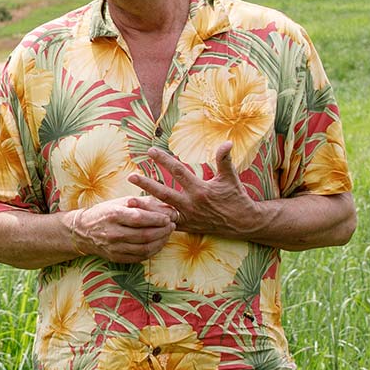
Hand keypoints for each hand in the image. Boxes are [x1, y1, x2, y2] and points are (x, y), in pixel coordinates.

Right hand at [66, 195, 177, 262]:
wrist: (83, 231)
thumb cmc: (106, 212)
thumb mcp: (121, 202)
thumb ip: (144, 203)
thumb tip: (167, 207)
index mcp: (113, 215)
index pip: (140, 218)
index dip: (157, 219)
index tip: (169, 217)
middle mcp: (113, 232)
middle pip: (144, 235)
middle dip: (162, 231)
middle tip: (172, 226)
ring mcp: (114, 247)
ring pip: (144, 248)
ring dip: (160, 242)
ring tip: (167, 234)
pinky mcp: (116, 257)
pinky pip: (139, 257)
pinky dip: (152, 251)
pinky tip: (158, 243)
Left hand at [128, 142, 261, 237]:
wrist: (242, 223)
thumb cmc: (236, 197)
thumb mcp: (230, 177)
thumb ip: (224, 160)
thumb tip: (227, 142)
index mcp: (200, 190)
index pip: (178, 171)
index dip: (164, 160)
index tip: (150, 151)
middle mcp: (191, 204)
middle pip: (164, 193)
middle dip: (147, 184)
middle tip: (131, 176)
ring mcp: (187, 217)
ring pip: (162, 211)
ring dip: (145, 206)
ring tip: (128, 201)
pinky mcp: (186, 227)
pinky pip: (167, 225)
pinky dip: (154, 221)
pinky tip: (140, 217)